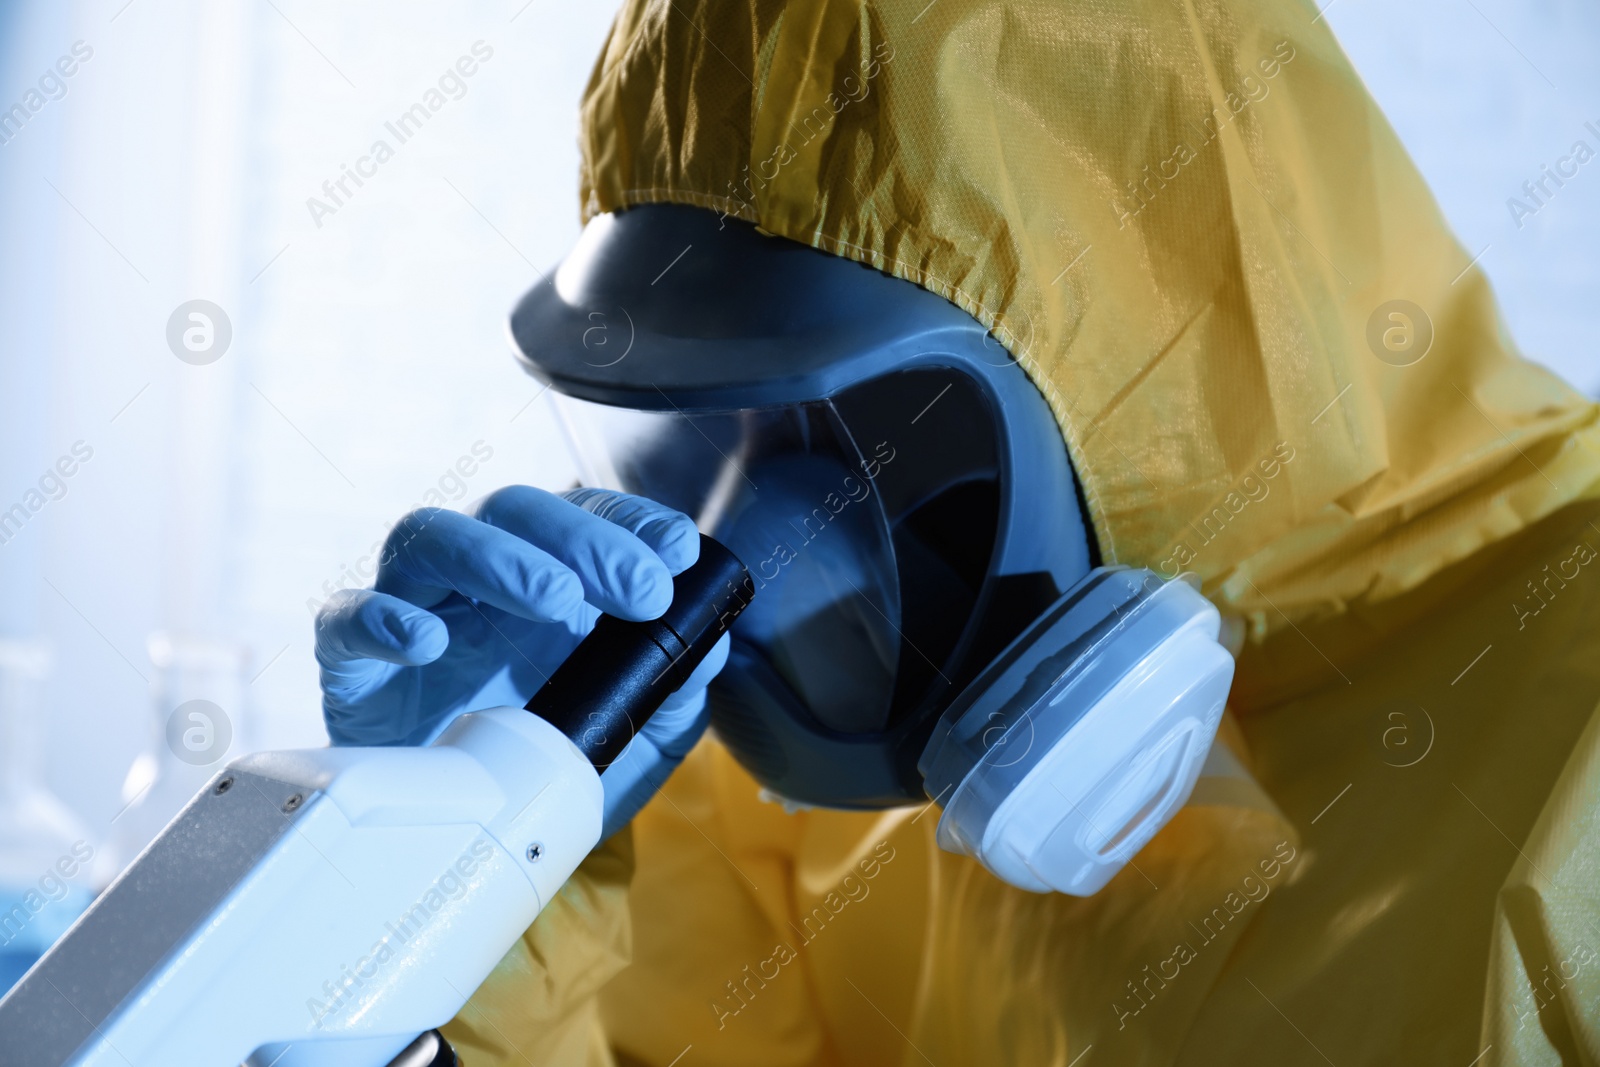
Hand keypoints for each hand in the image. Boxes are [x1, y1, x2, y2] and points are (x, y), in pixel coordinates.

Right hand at [313, 486, 727, 837]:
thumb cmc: (541, 773)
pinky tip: (426, 642)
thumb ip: (671, 692)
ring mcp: (413, 609)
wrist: (456, 847)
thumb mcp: (630, 740)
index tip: (679, 551)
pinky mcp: (352, 663)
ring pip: (434, 537)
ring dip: (500, 558)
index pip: (586, 517)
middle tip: (643, 590)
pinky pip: (347, 616)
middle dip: (586, 541)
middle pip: (515, 511)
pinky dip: (382, 619)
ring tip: (557, 600)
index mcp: (546, 578)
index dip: (632, 522)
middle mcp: (478, 580)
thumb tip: (712, 646)